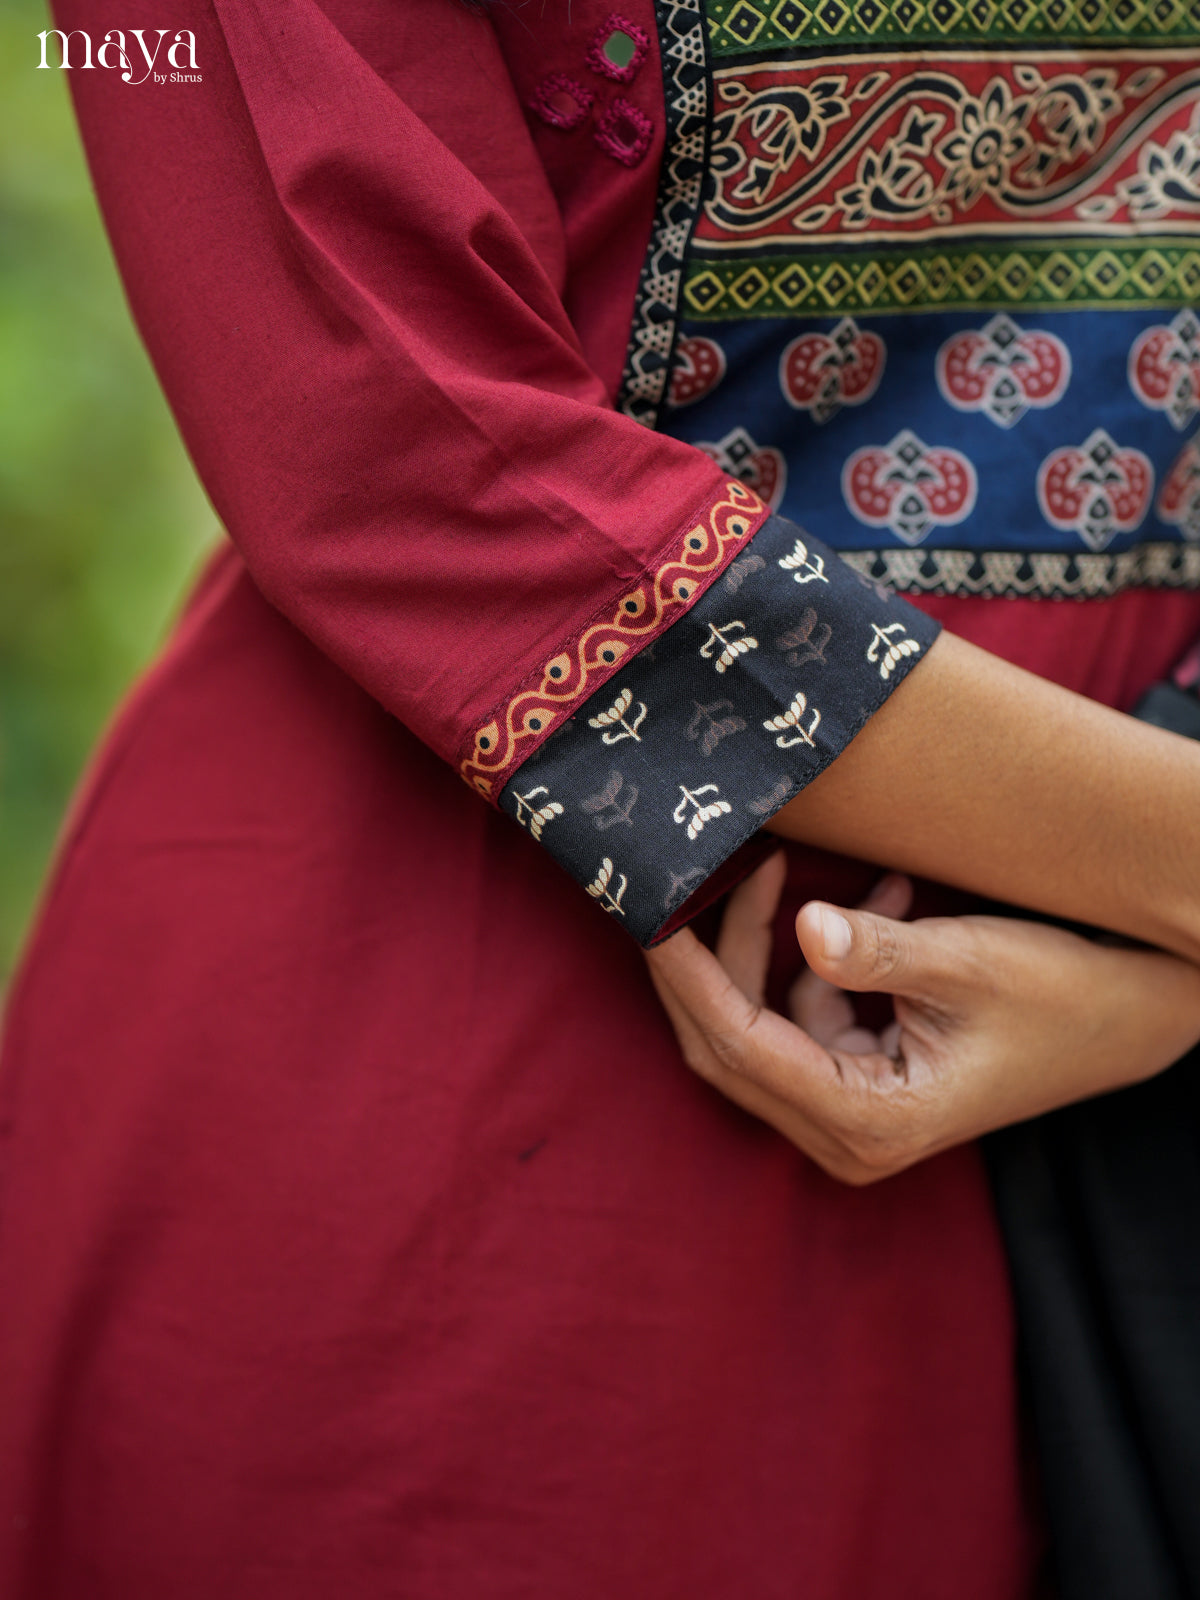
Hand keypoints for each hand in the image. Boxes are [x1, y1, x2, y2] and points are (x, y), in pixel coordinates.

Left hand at [644, 854, 1199, 1183]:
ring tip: (784, 861)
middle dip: (702, 959)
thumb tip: (803, 926)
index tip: (648, 911)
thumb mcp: (971, 963)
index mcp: (869, 1121)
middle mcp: (849, 1133)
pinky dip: (813, 954)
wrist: (1130, 1017)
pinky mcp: (862, 1079)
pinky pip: (801, 1012)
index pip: (742, 1045)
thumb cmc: (1063, 995)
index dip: (688, 974)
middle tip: (678, 880)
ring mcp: (852, 1111)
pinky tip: (871, 898)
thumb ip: (879, 950)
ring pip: (758, 1022)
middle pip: (730, 1044)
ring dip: (761, 942)